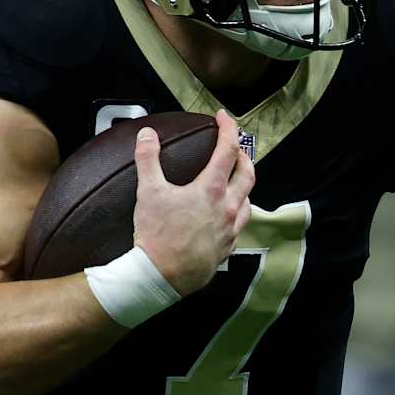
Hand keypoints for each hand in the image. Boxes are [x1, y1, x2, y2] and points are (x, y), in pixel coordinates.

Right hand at [132, 110, 254, 295]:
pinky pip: (239, 228)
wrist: (160, 276)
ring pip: (248, 203)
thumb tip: (147, 134)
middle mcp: (228, 209)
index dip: (228, 128)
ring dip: (243, 188)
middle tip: (235, 148)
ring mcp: (230, 232)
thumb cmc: (156, 234)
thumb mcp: (148, 192)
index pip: (228, 150)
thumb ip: (148, 159)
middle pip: (247, 175)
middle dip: (243, 156)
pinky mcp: (226, 250)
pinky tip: (225, 218)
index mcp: (212, 190)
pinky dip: (236, 215)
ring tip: (235, 183)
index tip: (223, 117)